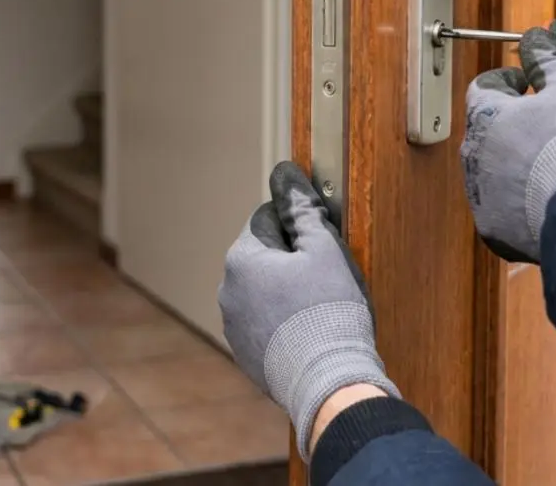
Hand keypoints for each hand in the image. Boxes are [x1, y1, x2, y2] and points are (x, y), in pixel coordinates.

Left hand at [219, 162, 398, 460]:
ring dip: (287, 292)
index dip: (300, 227)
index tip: (322, 245)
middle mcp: (227, 290)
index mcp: (241, 258)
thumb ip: (301, 207)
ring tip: (319, 309)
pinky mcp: (245, 353)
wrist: (328, 381)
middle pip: (264, 256)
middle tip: (325, 279)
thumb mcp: (323, 248)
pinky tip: (310, 332)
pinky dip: (284, 322)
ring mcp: (233, 325)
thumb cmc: (327, 310)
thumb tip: (285, 173)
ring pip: (264, 291)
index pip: (268, 219)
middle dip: (292, 261)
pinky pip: (265, 323)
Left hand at [462, 28, 555, 262]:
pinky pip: (503, 209)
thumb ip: (547, 61)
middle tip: (547, 123)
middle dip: (513, 123)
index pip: (483, 86)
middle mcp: (471, 155)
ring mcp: (479, 195)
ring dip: (516, 164)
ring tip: (553, 163)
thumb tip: (536, 37)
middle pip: (487, 131)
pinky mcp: (493, 230)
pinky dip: (521, 202)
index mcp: (484, 115)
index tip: (527, 82)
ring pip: (493, 172)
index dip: (507, 80)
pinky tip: (549, 198)